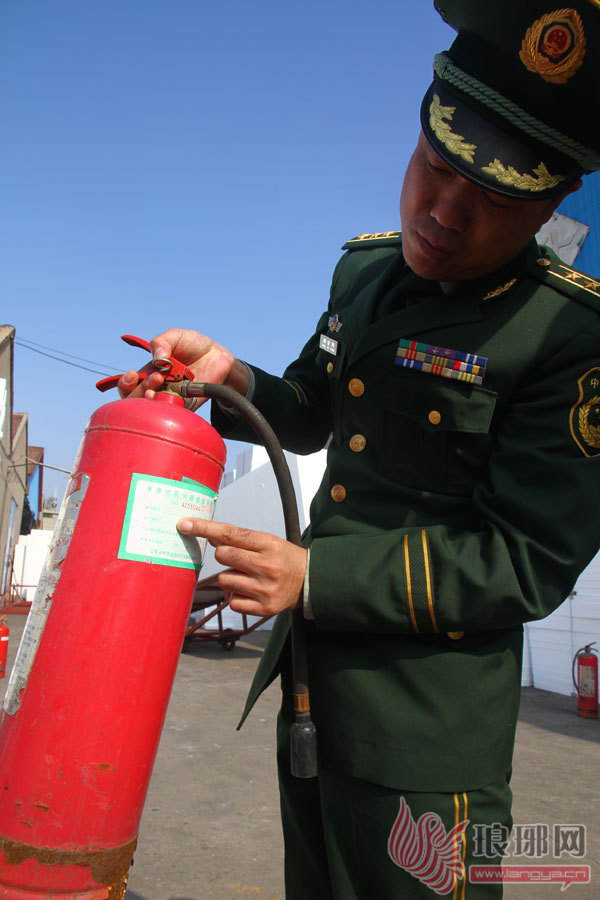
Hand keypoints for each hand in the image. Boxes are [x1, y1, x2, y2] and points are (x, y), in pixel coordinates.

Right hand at [117, 328, 248, 402]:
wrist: (217, 355)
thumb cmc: (194, 345)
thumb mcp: (175, 336)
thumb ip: (162, 342)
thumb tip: (157, 358)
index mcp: (149, 373)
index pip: (129, 387)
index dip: (125, 384)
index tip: (133, 375)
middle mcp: (158, 388)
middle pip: (137, 401)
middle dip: (141, 390)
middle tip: (157, 377)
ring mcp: (171, 398)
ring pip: (153, 410)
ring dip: (152, 399)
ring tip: (162, 382)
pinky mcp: (186, 406)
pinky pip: (173, 414)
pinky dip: (169, 407)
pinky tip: (172, 396)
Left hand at [178, 519, 306, 616]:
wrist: (310, 583)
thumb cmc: (284, 559)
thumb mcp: (268, 542)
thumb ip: (241, 539)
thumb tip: (211, 537)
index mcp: (268, 544)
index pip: (230, 533)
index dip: (204, 528)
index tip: (185, 524)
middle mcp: (267, 566)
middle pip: (223, 555)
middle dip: (224, 555)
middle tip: (238, 558)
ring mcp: (265, 589)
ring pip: (223, 580)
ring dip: (229, 577)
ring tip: (248, 577)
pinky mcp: (263, 608)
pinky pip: (231, 601)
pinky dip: (236, 596)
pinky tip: (250, 591)